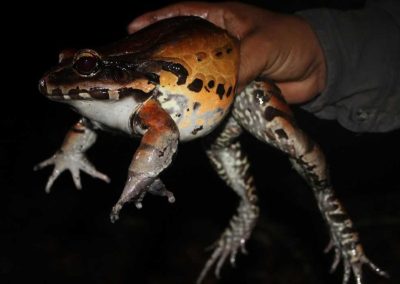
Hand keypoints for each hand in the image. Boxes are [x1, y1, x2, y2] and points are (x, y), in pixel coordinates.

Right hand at [128, 1, 325, 103]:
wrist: (318, 69)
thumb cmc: (292, 42)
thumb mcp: (262, 45)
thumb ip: (239, 65)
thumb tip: (217, 91)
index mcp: (222, 18)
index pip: (183, 12)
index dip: (156, 18)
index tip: (132, 28)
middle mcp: (219, 41)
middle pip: (183, 44)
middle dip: (161, 53)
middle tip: (139, 66)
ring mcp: (226, 65)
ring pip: (197, 73)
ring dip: (181, 82)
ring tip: (155, 91)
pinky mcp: (235, 86)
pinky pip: (214, 93)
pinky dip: (202, 101)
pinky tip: (187, 108)